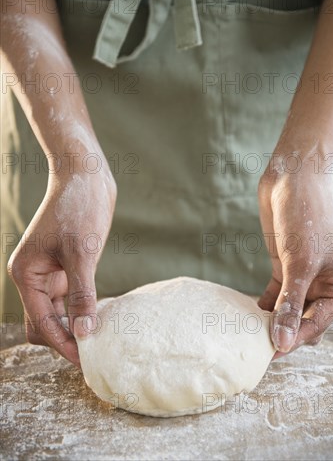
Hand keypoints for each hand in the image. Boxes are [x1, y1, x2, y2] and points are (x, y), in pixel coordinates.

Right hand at [7, 166, 116, 365]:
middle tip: (94, 353)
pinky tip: (102, 319)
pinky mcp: (67, 268)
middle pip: (45, 323)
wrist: (85, 176)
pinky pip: (71, 299)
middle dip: (65, 339)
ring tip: (100, 341)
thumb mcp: (82, 253)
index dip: (63, 343)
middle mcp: (34, 278)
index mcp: (27, 275)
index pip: (42, 322)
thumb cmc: (79, 208)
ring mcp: (51, 274)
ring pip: (58, 314)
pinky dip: (82, 311)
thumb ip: (81, 295)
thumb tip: (84, 334)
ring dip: (74, 327)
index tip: (85, 360)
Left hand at [257, 161, 332, 355]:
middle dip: (284, 331)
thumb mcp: (299, 264)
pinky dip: (265, 304)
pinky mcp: (285, 266)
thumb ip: (290, 304)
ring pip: (288, 308)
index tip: (271, 353)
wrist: (292, 180)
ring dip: (272, 320)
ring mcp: (304, 275)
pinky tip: (248, 315)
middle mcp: (325, 283)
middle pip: (303, 319)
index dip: (295, 338)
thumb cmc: (305, 218)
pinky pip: (276, 294)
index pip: (317, 322)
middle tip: (257, 347)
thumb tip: (282, 342)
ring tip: (249, 335)